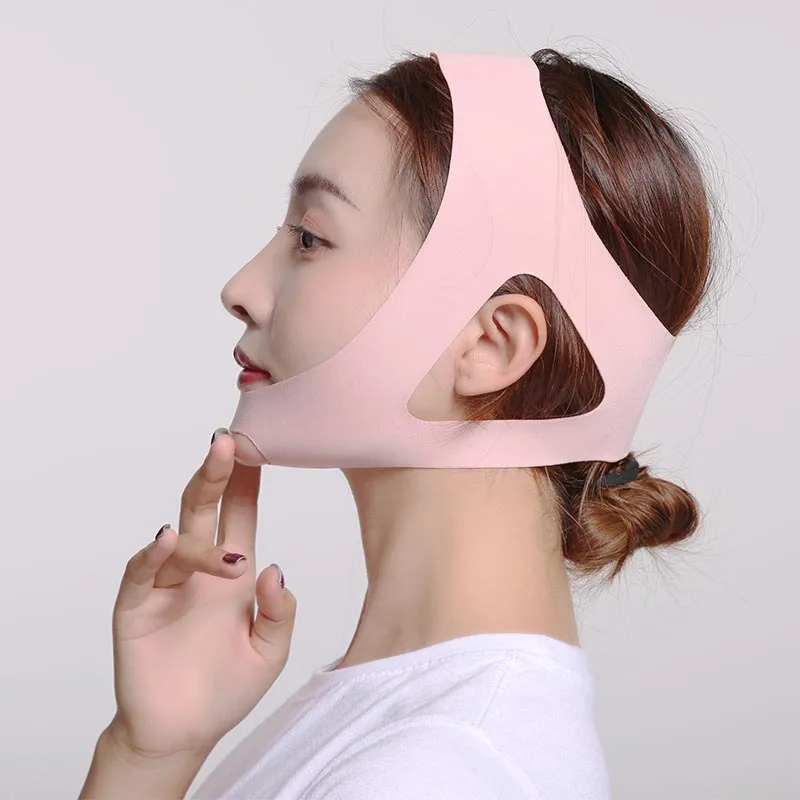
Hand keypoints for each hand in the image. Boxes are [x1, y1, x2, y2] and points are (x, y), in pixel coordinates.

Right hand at [106, 431, 296, 760]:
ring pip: (178, 538)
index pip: (239, 514)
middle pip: (204, 508)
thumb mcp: (270, 651)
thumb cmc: (227, 688)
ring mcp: (166, 584)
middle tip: (227, 442)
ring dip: (201, 538)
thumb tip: (273, 568)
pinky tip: (167, 541)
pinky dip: (153, 555)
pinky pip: (141, 572)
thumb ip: (279, 611)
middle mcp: (199, 569)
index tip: (257, 445)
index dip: (247, 482)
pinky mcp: (136, 607)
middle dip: (216, 474)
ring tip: (228, 560)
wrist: (183, 733)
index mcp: (233, 572)